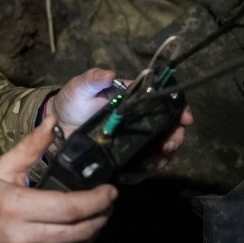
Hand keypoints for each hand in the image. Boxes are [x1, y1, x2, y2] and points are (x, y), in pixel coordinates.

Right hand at [0, 117, 115, 242]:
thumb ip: (31, 146)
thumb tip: (54, 122)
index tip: (110, 190)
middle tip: (108, 201)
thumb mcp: (4, 168)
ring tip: (97, 214)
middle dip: (102, 214)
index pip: (69, 208)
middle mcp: (26, 237)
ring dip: (95, 229)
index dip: (96, 200)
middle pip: (81, 229)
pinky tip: (79, 230)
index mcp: (17, 208)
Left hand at [46, 68, 193, 171]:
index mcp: (133, 99)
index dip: (178, 108)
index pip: (162, 101)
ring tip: (157, 159)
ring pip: (159, 145)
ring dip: (164, 153)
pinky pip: (143, 161)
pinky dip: (150, 165)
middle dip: (174, 135)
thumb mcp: (80, 86)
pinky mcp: (125, 153)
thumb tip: (110, 74)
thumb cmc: (72, 100)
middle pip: (167, 126)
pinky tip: (146, 168)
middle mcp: (138, 118)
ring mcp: (133, 137)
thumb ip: (93, 78)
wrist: (58, 124)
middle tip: (169, 144)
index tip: (185, 118)